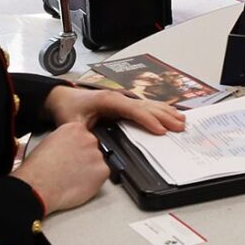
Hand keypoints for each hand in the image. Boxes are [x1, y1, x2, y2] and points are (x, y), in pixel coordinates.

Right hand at [12, 122, 111, 213]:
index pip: (83, 135)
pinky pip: (102, 175)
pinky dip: (94, 181)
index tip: (71, 155)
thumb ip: (63, 141)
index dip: (76, 148)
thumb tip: (67, 147)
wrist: (39, 186)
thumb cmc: (37, 168)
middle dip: (84, 158)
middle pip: (92, 148)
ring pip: (98, 162)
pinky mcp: (103, 171)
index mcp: (74, 128)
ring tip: (72, 177)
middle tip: (71, 168)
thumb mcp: (47, 143)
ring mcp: (97, 155)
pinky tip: (79, 183)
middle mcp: (88, 139)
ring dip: (89, 169)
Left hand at [45, 84, 184, 135]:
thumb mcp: (73, 123)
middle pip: (147, 107)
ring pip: (150, 105)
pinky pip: (147, 107)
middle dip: (164, 117)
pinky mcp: (125, 104)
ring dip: (167, 113)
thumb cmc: (68, 109)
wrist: (62, 98)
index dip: (148, 120)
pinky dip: (162, 111)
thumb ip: (85, 134)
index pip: (133, 110)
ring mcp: (124, 99)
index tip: (160, 131)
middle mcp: (119, 98)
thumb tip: (99, 147)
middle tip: (179, 128)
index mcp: (108, 100)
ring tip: (182, 121)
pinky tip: (173, 114)